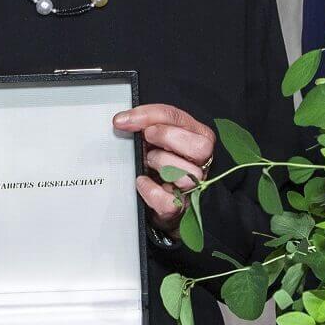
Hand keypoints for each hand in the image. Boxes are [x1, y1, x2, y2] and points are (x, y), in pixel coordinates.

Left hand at [113, 104, 215, 231]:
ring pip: (189, 176)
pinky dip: (152, 190)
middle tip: (147, 138)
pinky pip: (171, 202)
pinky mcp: (180, 208)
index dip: (150, 116)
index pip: (179, 118)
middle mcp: (201, 162)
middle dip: (167, 137)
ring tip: (148, 162)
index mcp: (196, 137)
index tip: (124, 120)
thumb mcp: (154, 138)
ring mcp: (193, 186)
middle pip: (201, 147)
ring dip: (163, 164)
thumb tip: (122, 121)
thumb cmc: (157, 162)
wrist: (154, 197)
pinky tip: (142, 182)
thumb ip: (145, 124)